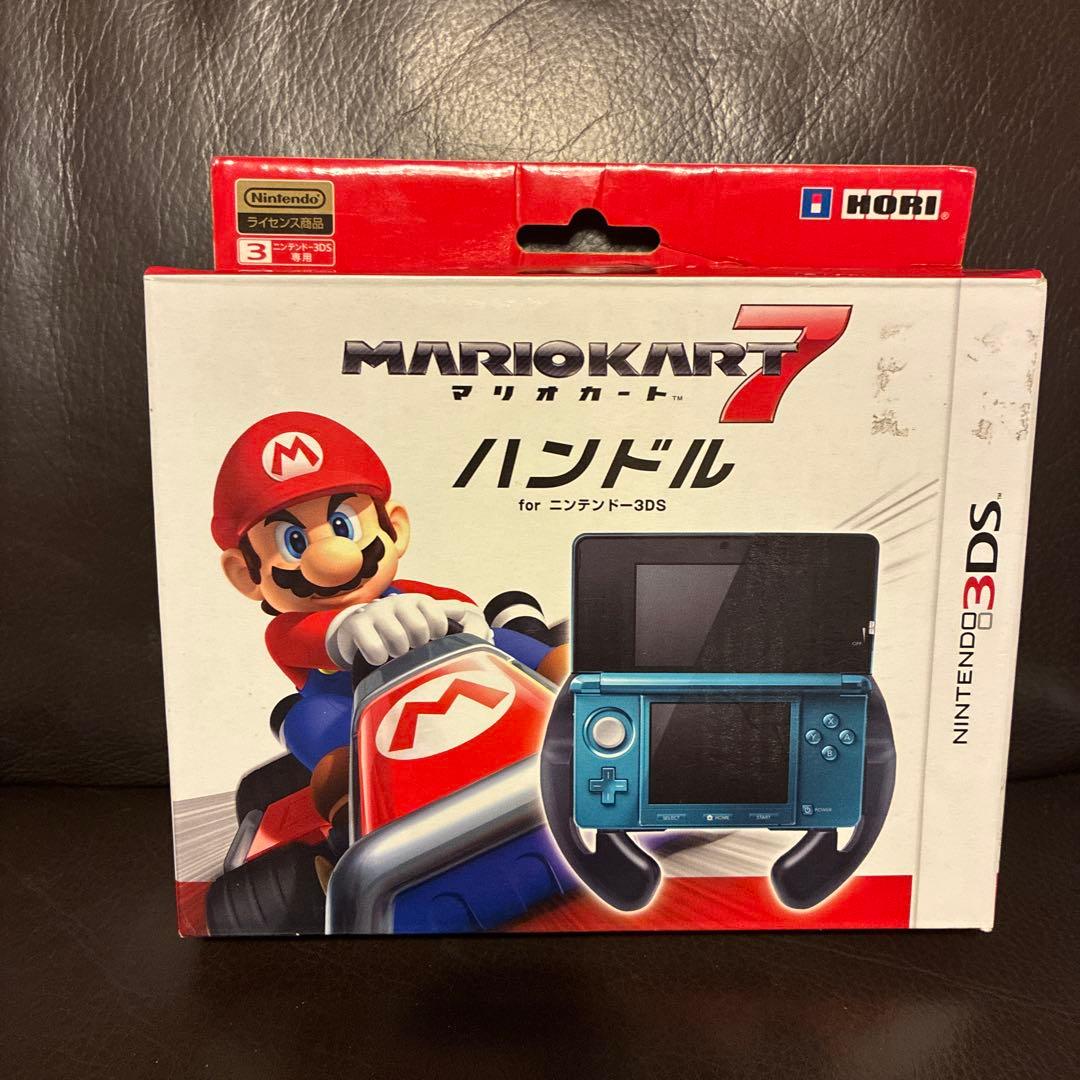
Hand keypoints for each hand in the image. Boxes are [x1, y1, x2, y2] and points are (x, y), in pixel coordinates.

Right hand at [325, 594, 492, 667]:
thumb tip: (483, 627)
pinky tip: (378, 658)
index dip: (437, 638)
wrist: (357, 631)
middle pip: (419, 630)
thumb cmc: (400, 631)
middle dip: (417, 647)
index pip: (439, 621)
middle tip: (409, 650)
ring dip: (397, 654)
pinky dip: (378, 658)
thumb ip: (454, 623)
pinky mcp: (356, 625)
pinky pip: (374, 648)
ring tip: (394, 653)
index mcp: (419, 602)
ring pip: (398, 641)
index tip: (430, 643)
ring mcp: (376, 611)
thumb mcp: (425, 623)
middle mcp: (398, 602)